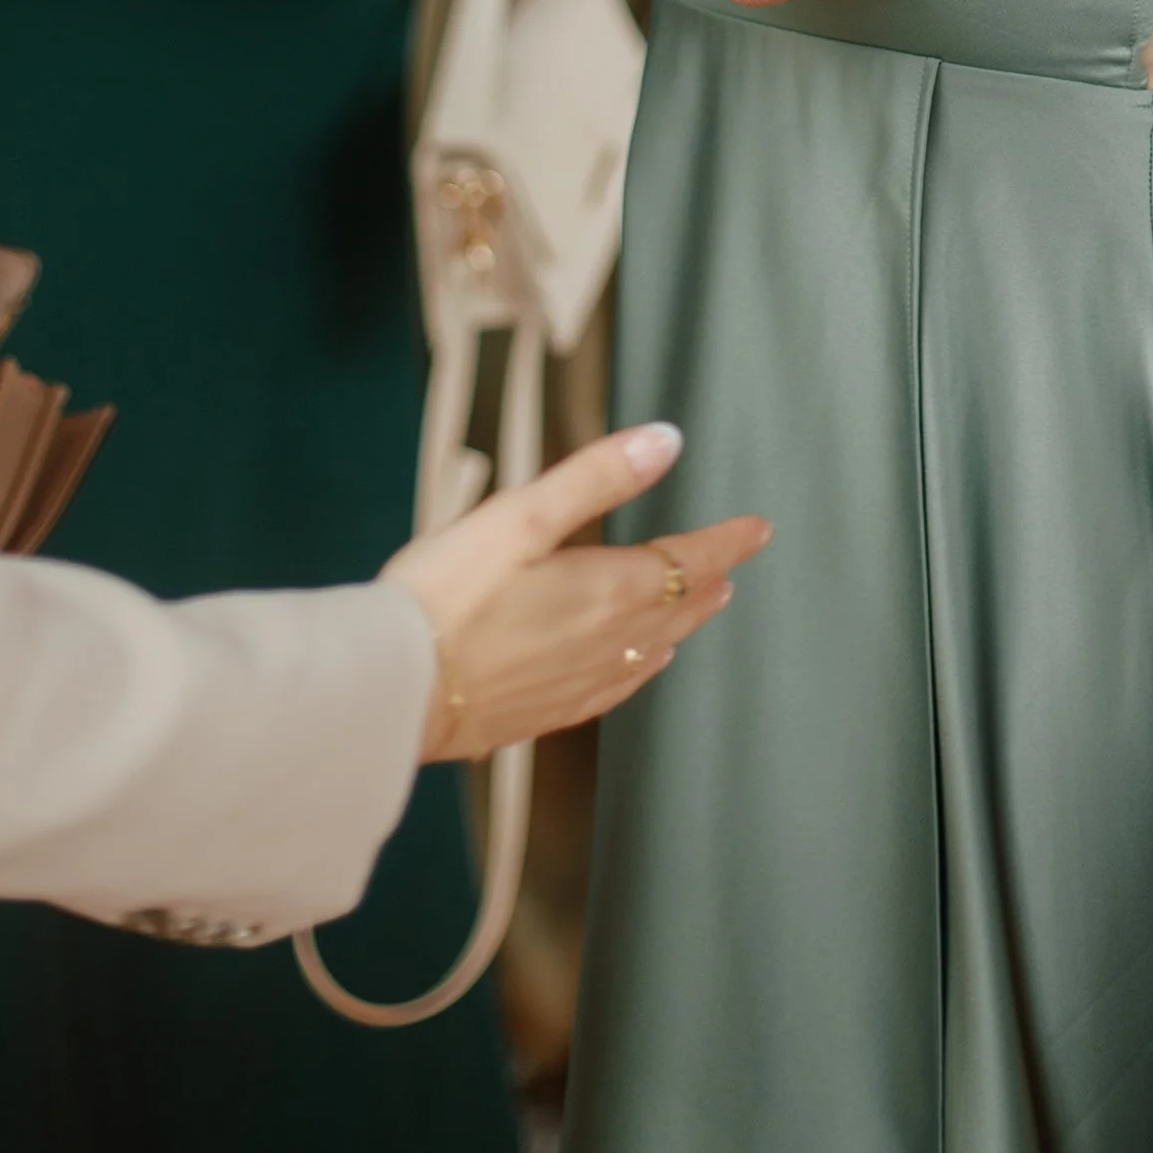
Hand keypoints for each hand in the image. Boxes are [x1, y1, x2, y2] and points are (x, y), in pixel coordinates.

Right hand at [383, 421, 770, 759]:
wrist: (394, 690)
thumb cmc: (446, 597)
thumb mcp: (523, 515)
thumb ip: (598, 476)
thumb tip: (665, 440)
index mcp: (607, 592)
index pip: (688, 562)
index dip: (728, 542)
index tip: (758, 529)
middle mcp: (607, 645)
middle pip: (675, 609)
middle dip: (707, 583)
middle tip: (732, 568)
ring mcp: (578, 685)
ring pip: (652, 651)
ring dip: (681, 624)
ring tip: (699, 610)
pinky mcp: (545, 713)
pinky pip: (616, 689)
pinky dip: (641, 669)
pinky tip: (636, 670)